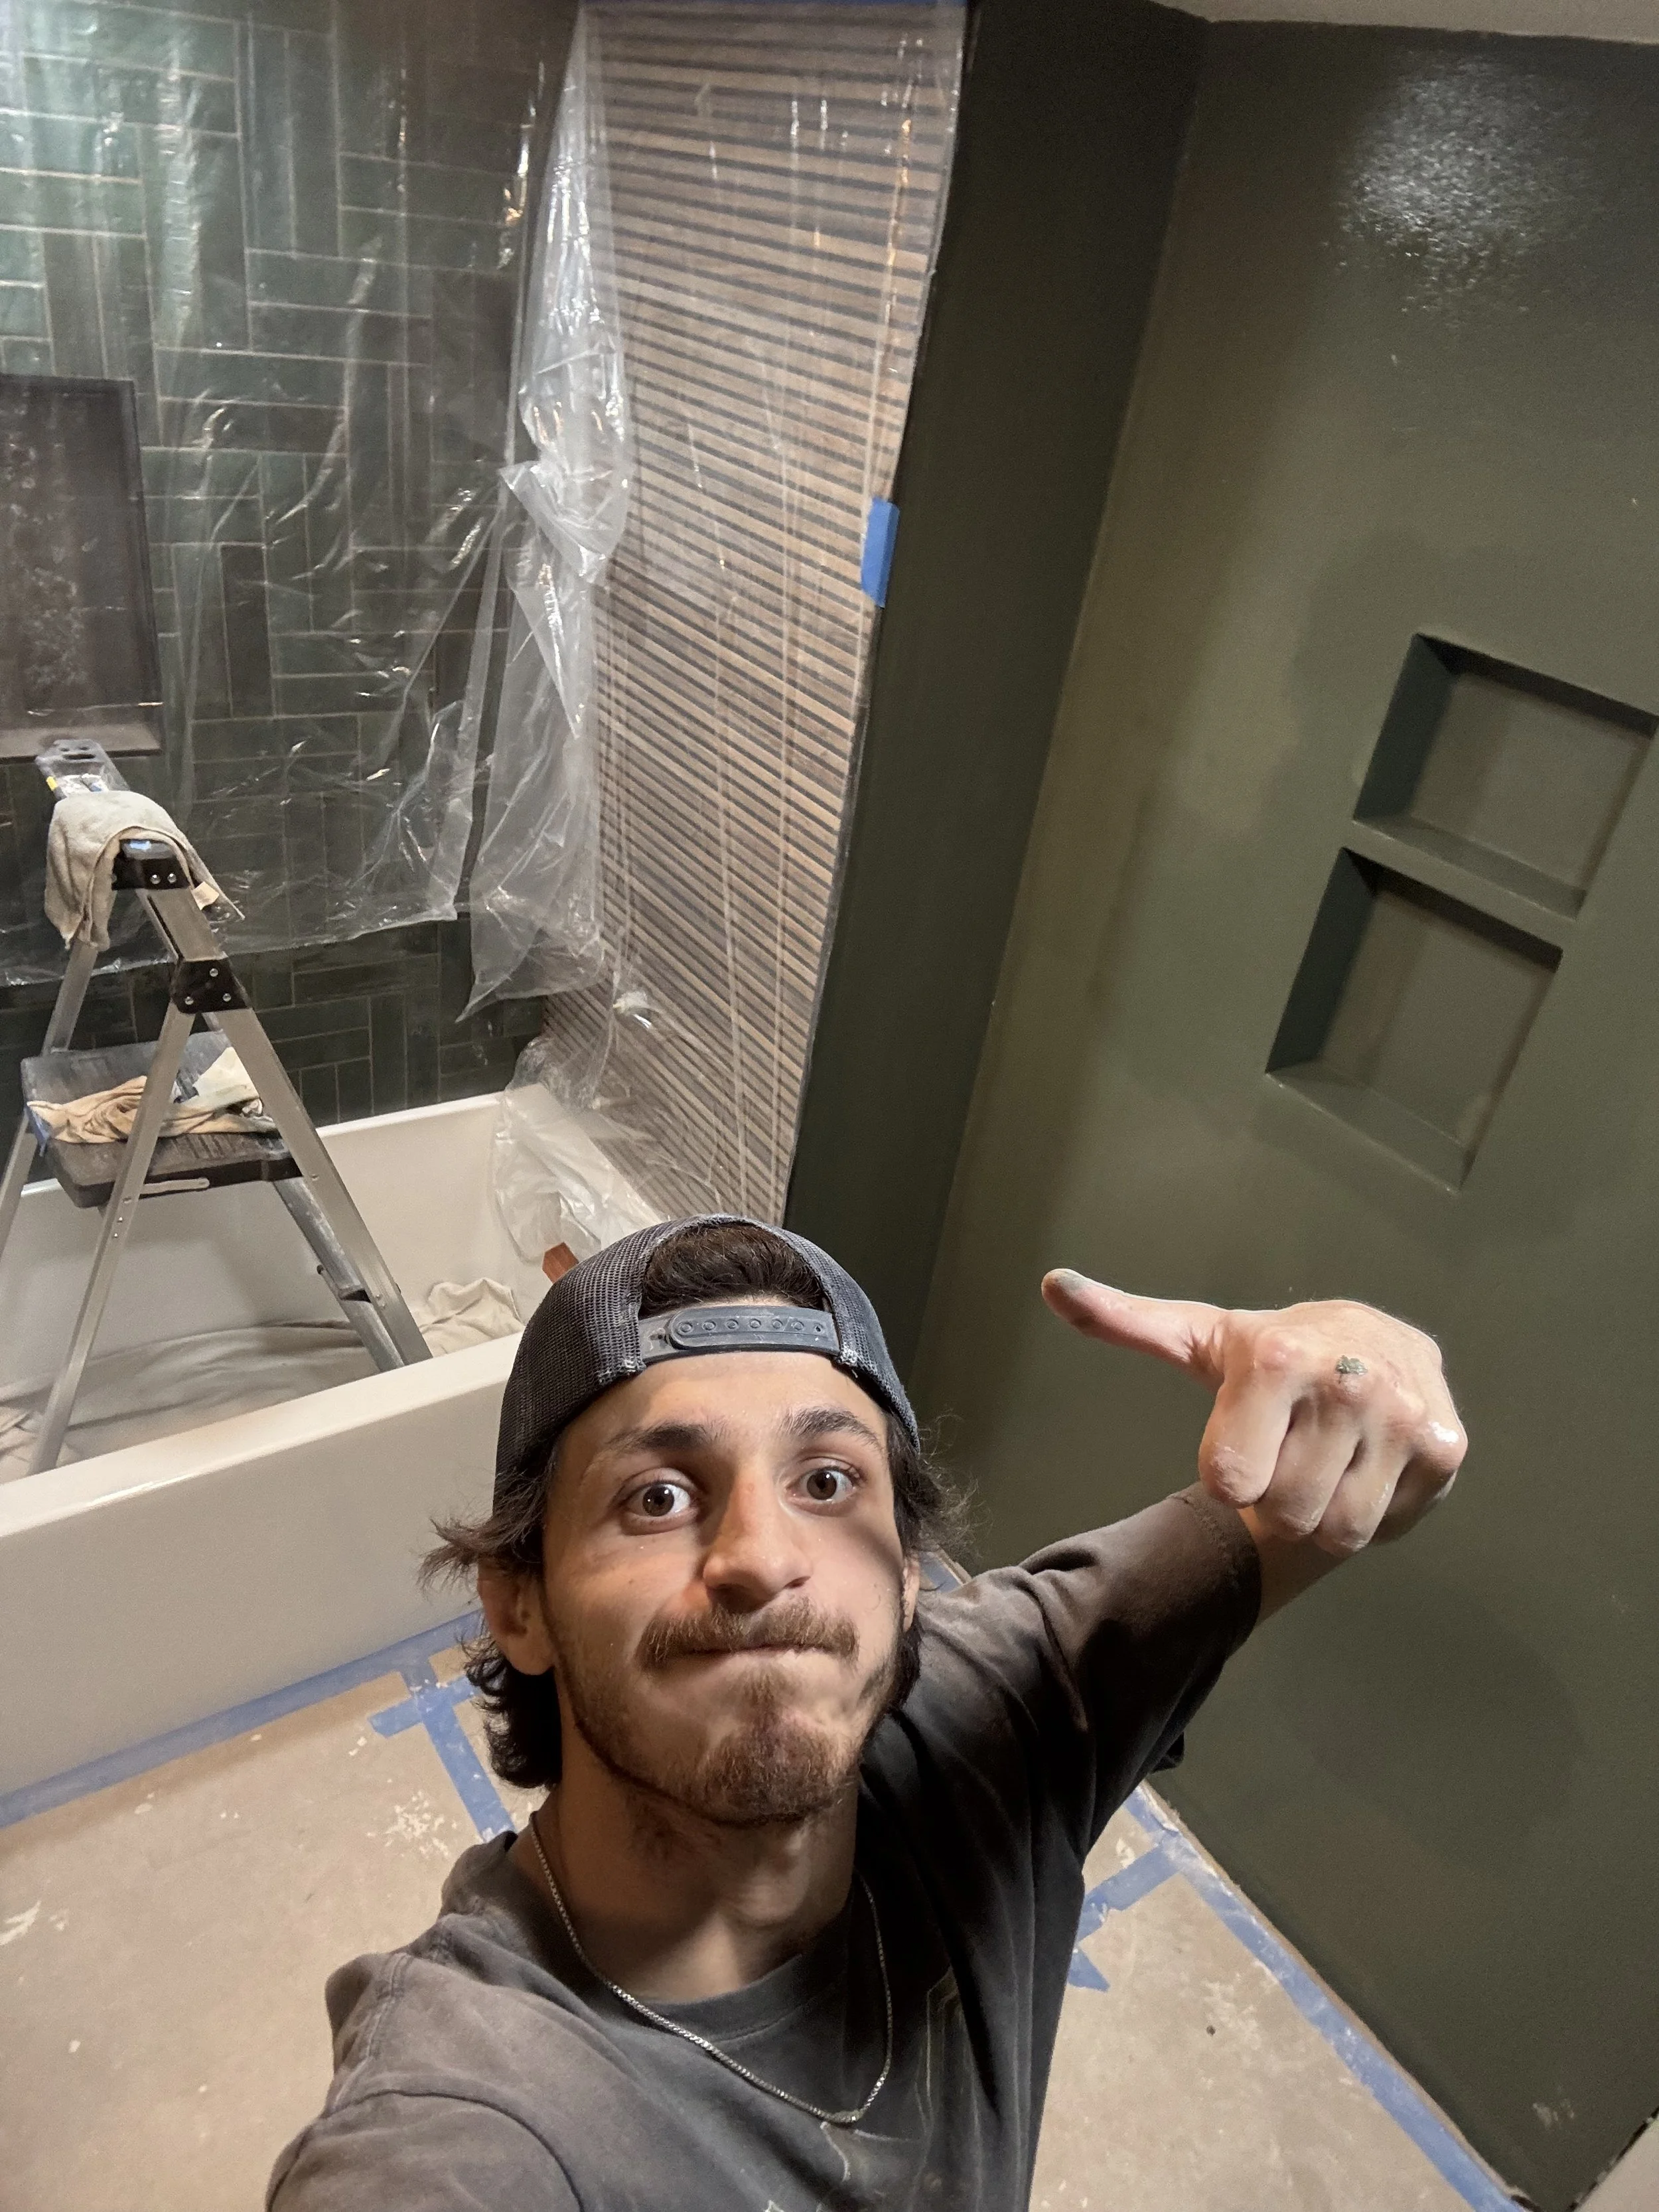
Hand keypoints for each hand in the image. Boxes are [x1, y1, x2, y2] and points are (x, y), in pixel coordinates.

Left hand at [1041, 1271, 1466, 1559]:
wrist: (1376, 1338)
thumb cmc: (1275, 1353)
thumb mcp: (1200, 1338)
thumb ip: (1127, 1322)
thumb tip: (1053, 1287)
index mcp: (1275, 1356)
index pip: (1229, 1479)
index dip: (1230, 1472)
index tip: (1245, 1437)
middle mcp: (1346, 1378)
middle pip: (1283, 1512)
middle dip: (1278, 1495)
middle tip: (1290, 1450)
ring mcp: (1402, 1414)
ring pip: (1337, 1530)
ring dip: (1324, 1509)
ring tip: (1326, 1457)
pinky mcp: (1445, 1446)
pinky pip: (1386, 1525)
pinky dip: (1374, 1507)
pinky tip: (1368, 1462)